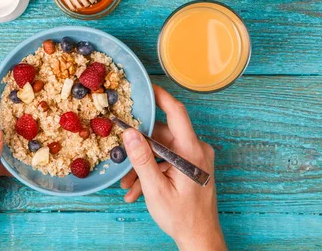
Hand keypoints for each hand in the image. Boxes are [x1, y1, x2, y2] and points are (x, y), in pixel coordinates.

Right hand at [120, 85, 225, 250]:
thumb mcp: (156, 188)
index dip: (160, 96)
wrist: (200, 238)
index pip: (176, 112)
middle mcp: (197, 150)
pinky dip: (153, 171)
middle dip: (140, 146)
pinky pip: (168, 160)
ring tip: (128, 183)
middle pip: (163, 134)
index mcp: (191, 151)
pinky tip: (137, 189)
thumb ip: (142, 158)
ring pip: (163, 150)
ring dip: (143, 164)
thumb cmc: (182, 217)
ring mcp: (196, 159)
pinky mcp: (192, 167)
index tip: (145, 86)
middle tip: (121, 153)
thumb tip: (130, 132)